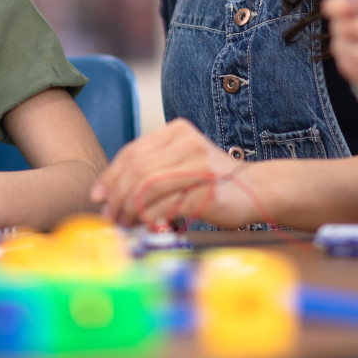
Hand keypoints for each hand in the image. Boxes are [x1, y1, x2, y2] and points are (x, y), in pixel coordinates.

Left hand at [89, 119, 258, 227]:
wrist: (259, 189)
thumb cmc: (214, 180)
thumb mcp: (182, 162)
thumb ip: (152, 168)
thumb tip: (108, 192)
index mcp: (178, 131)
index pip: (132, 152)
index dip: (110, 176)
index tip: (98, 196)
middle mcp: (188, 143)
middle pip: (137, 170)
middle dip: (117, 197)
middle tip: (111, 216)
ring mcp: (199, 166)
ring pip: (147, 188)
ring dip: (129, 210)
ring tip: (126, 223)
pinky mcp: (207, 192)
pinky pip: (166, 206)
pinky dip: (149, 219)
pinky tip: (146, 226)